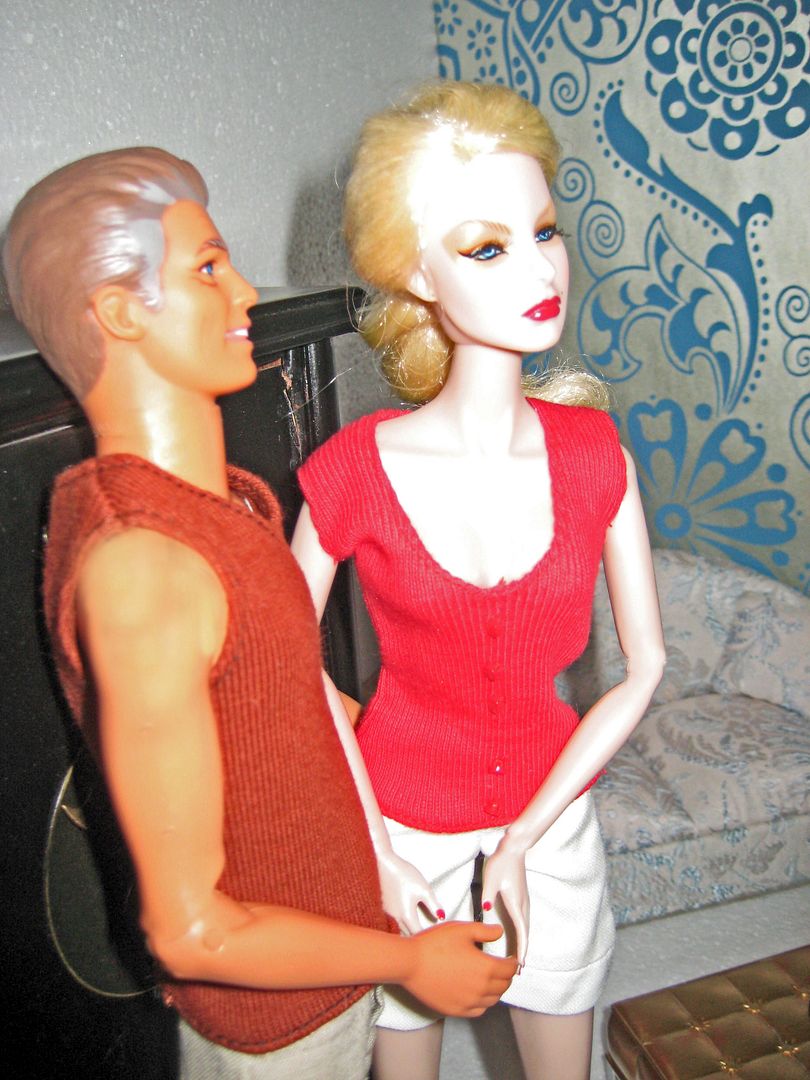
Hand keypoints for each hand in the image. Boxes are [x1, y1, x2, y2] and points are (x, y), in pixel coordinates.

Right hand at [376, 847, 441, 933]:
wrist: (382, 863)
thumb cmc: (404, 874)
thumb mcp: (423, 888)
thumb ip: (433, 904)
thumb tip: (441, 917)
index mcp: (406, 915)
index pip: (419, 934)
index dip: (428, 936)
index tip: (435, 935)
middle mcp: (394, 919)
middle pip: (407, 935)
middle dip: (417, 937)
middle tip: (427, 934)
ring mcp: (386, 915)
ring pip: (398, 931)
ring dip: (406, 933)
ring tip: (416, 928)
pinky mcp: (382, 909)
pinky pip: (390, 924)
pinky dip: (398, 926)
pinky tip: (402, 920)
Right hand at [404, 921, 516, 1016]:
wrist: (410, 963)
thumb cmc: (435, 944)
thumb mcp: (462, 929)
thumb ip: (485, 931)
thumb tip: (499, 932)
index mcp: (486, 967)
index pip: (509, 969)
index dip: (512, 962)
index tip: (510, 958)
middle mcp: (481, 989)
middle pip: (503, 986)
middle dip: (506, 976)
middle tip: (501, 967)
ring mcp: (469, 1002)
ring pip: (492, 1000)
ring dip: (496, 990)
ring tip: (490, 980)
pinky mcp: (456, 1011)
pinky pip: (478, 1010)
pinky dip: (483, 1003)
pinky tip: (477, 994)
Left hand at [481, 841, 528, 967]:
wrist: (514, 848)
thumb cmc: (501, 862)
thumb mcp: (491, 878)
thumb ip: (488, 894)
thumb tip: (485, 909)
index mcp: (516, 902)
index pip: (521, 931)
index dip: (521, 949)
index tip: (520, 964)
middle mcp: (523, 905)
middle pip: (526, 933)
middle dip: (523, 952)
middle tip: (518, 971)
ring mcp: (524, 902)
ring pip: (526, 928)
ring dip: (523, 944)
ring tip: (519, 961)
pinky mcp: (522, 898)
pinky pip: (524, 921)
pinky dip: (523, 934)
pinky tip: (518, 939)